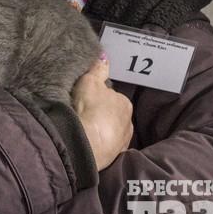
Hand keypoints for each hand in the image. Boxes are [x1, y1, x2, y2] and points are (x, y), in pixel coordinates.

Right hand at [72, 56, 132, 170]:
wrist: (85, 144)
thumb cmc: (88, 110)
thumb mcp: (89, 82)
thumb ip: (98, 69)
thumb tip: (104, 57)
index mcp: (125, 103)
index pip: (111, 95)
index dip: (97, 96)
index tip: (86, 99)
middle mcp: (128, 122)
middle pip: (112, 114)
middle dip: (101, 114)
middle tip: (84, 114)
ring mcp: (122, 141)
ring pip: (110, 131)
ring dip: (100, 130)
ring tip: (84, 129)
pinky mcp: (114, 157)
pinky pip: (106, 146)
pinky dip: (99, 144)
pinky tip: (88, 142)